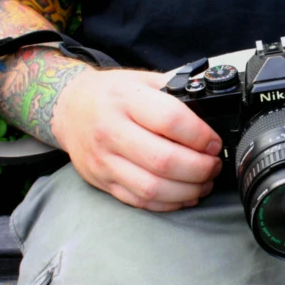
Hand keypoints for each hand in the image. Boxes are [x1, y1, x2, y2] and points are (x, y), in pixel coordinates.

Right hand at [52, 69, 222, 210]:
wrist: (69, 108)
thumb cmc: (111, 94)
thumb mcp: (141, 80)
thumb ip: (174, 93)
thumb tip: (213, 109)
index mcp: (125, 99)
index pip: (170, 121)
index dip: (200, 136)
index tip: (214, 142)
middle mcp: (111, 131)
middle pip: (164, 160)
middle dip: (200, 168)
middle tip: (214, 165)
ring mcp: (104, 160)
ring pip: (153, 187)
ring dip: (188, 190)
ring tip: (205, 182)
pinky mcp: (102, 181)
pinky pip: (140, 201)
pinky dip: (169, 203)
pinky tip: (185, 195)